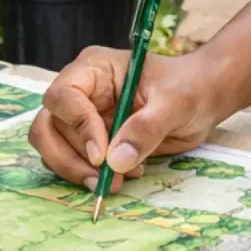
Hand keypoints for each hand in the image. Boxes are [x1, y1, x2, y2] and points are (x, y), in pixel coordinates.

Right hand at [29, 47, 229, 190]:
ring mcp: (81, 116)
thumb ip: (146, 128)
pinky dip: (87, 174)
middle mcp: (80, 91)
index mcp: (95, 68)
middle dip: (71, 157)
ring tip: (114, 181)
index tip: (100, 154)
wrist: (202, 99)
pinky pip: (70, 160)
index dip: (77, 127)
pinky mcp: (89, 139)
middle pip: (49, 126)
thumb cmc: (189, 88)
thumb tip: (115, 161)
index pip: (64, 96)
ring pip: (52, 147)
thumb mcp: (175, 103)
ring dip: (77, 170)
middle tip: (103, 179)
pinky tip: (121, 175)